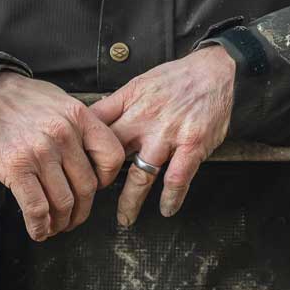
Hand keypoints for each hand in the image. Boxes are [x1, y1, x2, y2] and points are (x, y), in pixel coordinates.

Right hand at [0, 72, 124, 240]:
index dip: (107, 179)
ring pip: (64, 202)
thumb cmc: (21, 99)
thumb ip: (80, 126)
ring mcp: (39, 152)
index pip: (111, 156)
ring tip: (57, 225)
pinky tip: (40, 230)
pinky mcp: (16, 167)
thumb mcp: (61, 101)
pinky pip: (36, 208)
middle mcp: (62, 135)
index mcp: (78, 117)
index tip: (98, 186)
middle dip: (82, 210)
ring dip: (62, 222)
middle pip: (87, 187)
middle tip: (75, 216)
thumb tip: (93, 157)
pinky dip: (40, 226)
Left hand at [90, 46, 235, 226]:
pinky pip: (177, 178)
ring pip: (142, 174)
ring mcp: (168, 134)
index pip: (95, 128)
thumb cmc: (176, 78)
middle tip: (94, 200)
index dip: (80, 149)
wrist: (215, 70)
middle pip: (112, 155)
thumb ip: (117, 104)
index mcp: (129, 102)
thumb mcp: (139, 83)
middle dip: (99, 181)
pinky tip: (167, 210)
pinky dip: (171, 198)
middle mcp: (144, 119)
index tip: (74, 168)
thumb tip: (90, 120)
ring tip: (125, 219)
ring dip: (131, 201)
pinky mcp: (192, 145)